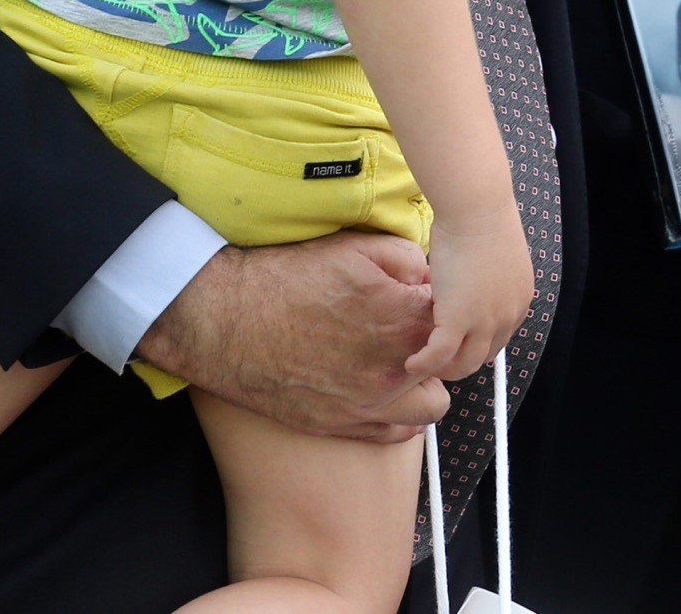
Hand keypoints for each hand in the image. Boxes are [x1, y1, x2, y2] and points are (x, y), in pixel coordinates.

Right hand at [137, 230, 448, 442]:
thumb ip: (408, 261)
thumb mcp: (355, 247)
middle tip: (409, 329)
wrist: (225, 319)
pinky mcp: (341, 425)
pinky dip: (397, 412)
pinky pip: (396, 432)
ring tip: (398, 363)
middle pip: (448, 364)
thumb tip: (430, 280)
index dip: (441, 306)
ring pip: (432, 406)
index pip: (455, 320)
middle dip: (436, 344)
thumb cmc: (287, 278)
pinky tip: (377, 387)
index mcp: (404, 320)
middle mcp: (393, 370)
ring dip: (423, 384)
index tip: (421, 300)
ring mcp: (368, 403)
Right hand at [407, 210, 534, 381]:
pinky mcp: (458, 320)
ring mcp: (485, 321)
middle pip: (484, 356)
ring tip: (425, 364)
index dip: (477, 343)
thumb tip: (465, 282)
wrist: (476, 209)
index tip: (459, 343)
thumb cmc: (481, 218)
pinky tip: (412, 363)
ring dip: (444, 369)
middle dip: (461, 361)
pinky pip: (439, 355)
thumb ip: (486, 278)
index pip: (499, 337)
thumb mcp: (493, 256)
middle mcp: (507, 316)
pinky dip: (424, 363)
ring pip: (464, 364)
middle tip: (439, 359)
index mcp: (518, 300)